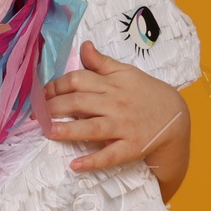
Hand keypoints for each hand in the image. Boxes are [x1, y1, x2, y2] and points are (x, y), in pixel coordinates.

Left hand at [41, 40, 189, 173]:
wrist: (175, 116)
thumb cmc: (146, 93)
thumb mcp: (126, 73)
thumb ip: (102, 63)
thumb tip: (84, 45)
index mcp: (112, 84)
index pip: (78, 80)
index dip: (56, 86)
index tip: (40, 95)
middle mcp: (115, 103)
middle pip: (80, 102)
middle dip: (54, 107)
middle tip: (35, 115)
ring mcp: (123, 126)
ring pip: (92, 127)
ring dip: (69, 130)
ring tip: (49, 132)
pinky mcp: (131, 146)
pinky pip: (111, 155)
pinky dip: (93, 161)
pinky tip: (75, 164)